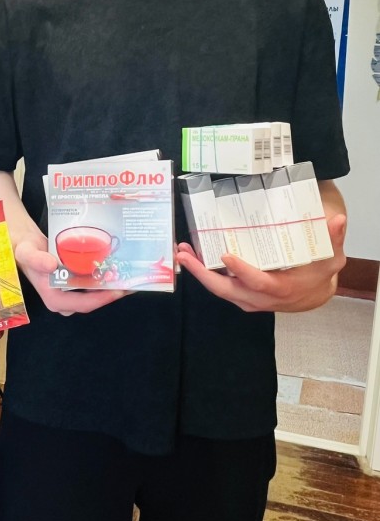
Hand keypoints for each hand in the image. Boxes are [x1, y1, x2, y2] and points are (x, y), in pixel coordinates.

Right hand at [15, 234, 125, 315]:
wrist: (25, 245)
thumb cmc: (25, 251)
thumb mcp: (26, 253)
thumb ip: (36, 259)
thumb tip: (51, 265)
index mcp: (54, 299)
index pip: (83, 304)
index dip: (102, 299)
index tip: (118, 290)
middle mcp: (64, 300)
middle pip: (93, 301)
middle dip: (112, 292)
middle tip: (131, 281)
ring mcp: (70, 294)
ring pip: (95, 295)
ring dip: (111, 286)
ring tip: (129, 275)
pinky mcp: (75, 286)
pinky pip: (93, 286)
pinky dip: (105, 279)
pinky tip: (117, 269)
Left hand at [176, 212, 346, 313]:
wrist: (312, 295)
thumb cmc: (319, 275)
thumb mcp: (331, 258)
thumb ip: (333, 239)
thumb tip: (337, 220)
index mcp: (279, 288)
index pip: (257, 282)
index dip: (241, 271)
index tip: (226, 255)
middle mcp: (258, 297)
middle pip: (225, 289)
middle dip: (201, 273)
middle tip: (184, 254)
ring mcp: (247, 299)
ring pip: (218, 289)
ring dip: (198, 271)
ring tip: (182, 252)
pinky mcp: (240, 296)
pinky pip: (219, 287)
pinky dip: (204, 274)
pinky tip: (193, 257)